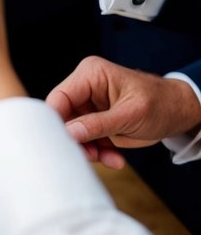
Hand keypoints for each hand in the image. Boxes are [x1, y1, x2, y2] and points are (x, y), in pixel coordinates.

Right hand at [46, 55, 200, 167]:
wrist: (176, 112)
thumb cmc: (158, 104)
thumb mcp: (129, 116)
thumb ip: (98, 125)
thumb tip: (69, 133)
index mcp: (90, 74)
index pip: (60, 98)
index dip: (57, 122)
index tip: (64, 146)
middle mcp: (85, 87)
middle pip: (64, 118)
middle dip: (78, 141)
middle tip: (92, 157)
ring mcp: (90, 105)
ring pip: (75, 132)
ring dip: (91, 150)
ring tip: (111, 159)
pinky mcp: (96, 120)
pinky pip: (88, 140)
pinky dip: (99, 152)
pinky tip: (115, 158)